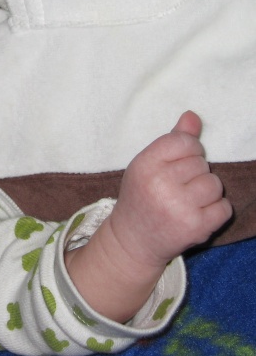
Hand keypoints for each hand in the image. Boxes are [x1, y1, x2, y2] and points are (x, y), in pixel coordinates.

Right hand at [109, 111, 231, 268]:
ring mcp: (178, 207)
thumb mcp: (147, 165)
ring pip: (214, 184)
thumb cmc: (142, 195)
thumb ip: (172, 140)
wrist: (133, 239)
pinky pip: (223, 207)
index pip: (183, 141)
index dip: (188, 150)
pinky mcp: (195, 227)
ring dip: (206, 192)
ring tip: (187, 201)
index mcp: (144, 164)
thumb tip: (193, 116)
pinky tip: (195, 214)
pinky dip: (214, 211)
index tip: (177, 163)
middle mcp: (159, 184)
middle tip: (176, 187)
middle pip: (201, 163)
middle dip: (194, 173)